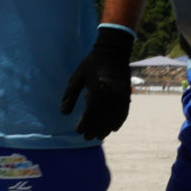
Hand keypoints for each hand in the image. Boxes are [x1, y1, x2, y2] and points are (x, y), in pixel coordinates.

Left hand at [60, 24, 136, 139]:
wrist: (113, 52)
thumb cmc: (91, 65)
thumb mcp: (77, 78)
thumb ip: (70, 95)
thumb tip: (64, 113)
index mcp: (96, 90)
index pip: (91, 114)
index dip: (85, 125)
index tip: (79, 131)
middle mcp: (110, 95)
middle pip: (103, 119)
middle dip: (95, 130)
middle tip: (88, 137)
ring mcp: (120, 95)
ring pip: (114, 118)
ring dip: (107, 128)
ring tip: (99, 135)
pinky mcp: (126, 94)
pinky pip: (124, 112)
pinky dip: (119, 121)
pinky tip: (113, 128)